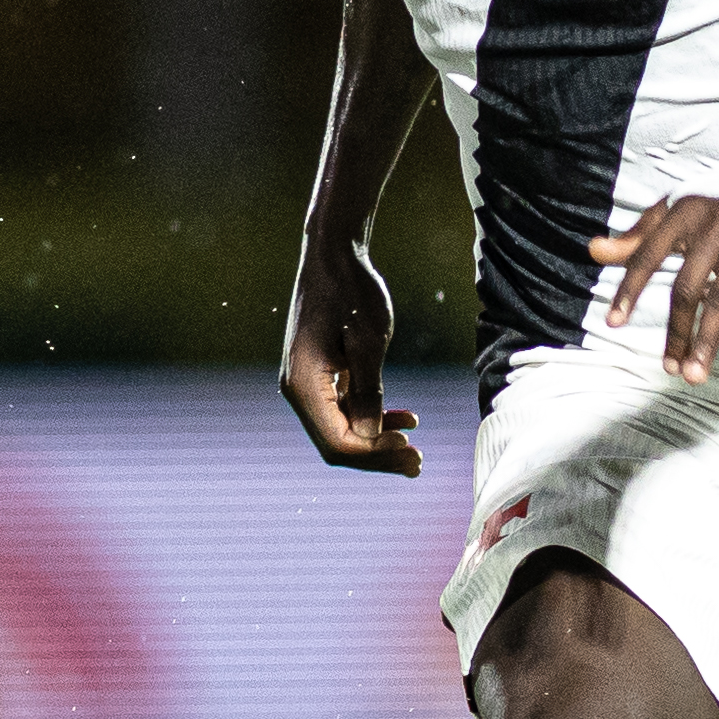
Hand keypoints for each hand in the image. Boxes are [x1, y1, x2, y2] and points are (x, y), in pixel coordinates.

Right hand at [278, 245, 421, 475]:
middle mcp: (300, 390)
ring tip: (416, 450)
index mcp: (304, 385)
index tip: (411, 446)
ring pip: (343, 430)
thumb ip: (369, 391)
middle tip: (419, 464)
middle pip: (338, 444)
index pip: (337, 442)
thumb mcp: (368, 341)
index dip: (374, 453)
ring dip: (379, 442)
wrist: (333, 255)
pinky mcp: (323, 376)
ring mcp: (309, 385)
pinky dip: (373, 419)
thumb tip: (371, 437)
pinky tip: (406, 419)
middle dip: (378, 457)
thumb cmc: (351, 291)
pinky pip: (345, 410)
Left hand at [589, 196, 718, 381]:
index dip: (630, 289)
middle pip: (689, 287)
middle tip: (669, 369)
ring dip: (709, 340)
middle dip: (677, 330)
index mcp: (685, 214)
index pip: (649, 255)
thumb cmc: (709, 206)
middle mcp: (717, 228)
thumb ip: (635, 238)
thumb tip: (594, 251)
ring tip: (694, 375)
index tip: (613, 323)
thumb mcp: (670, 213)